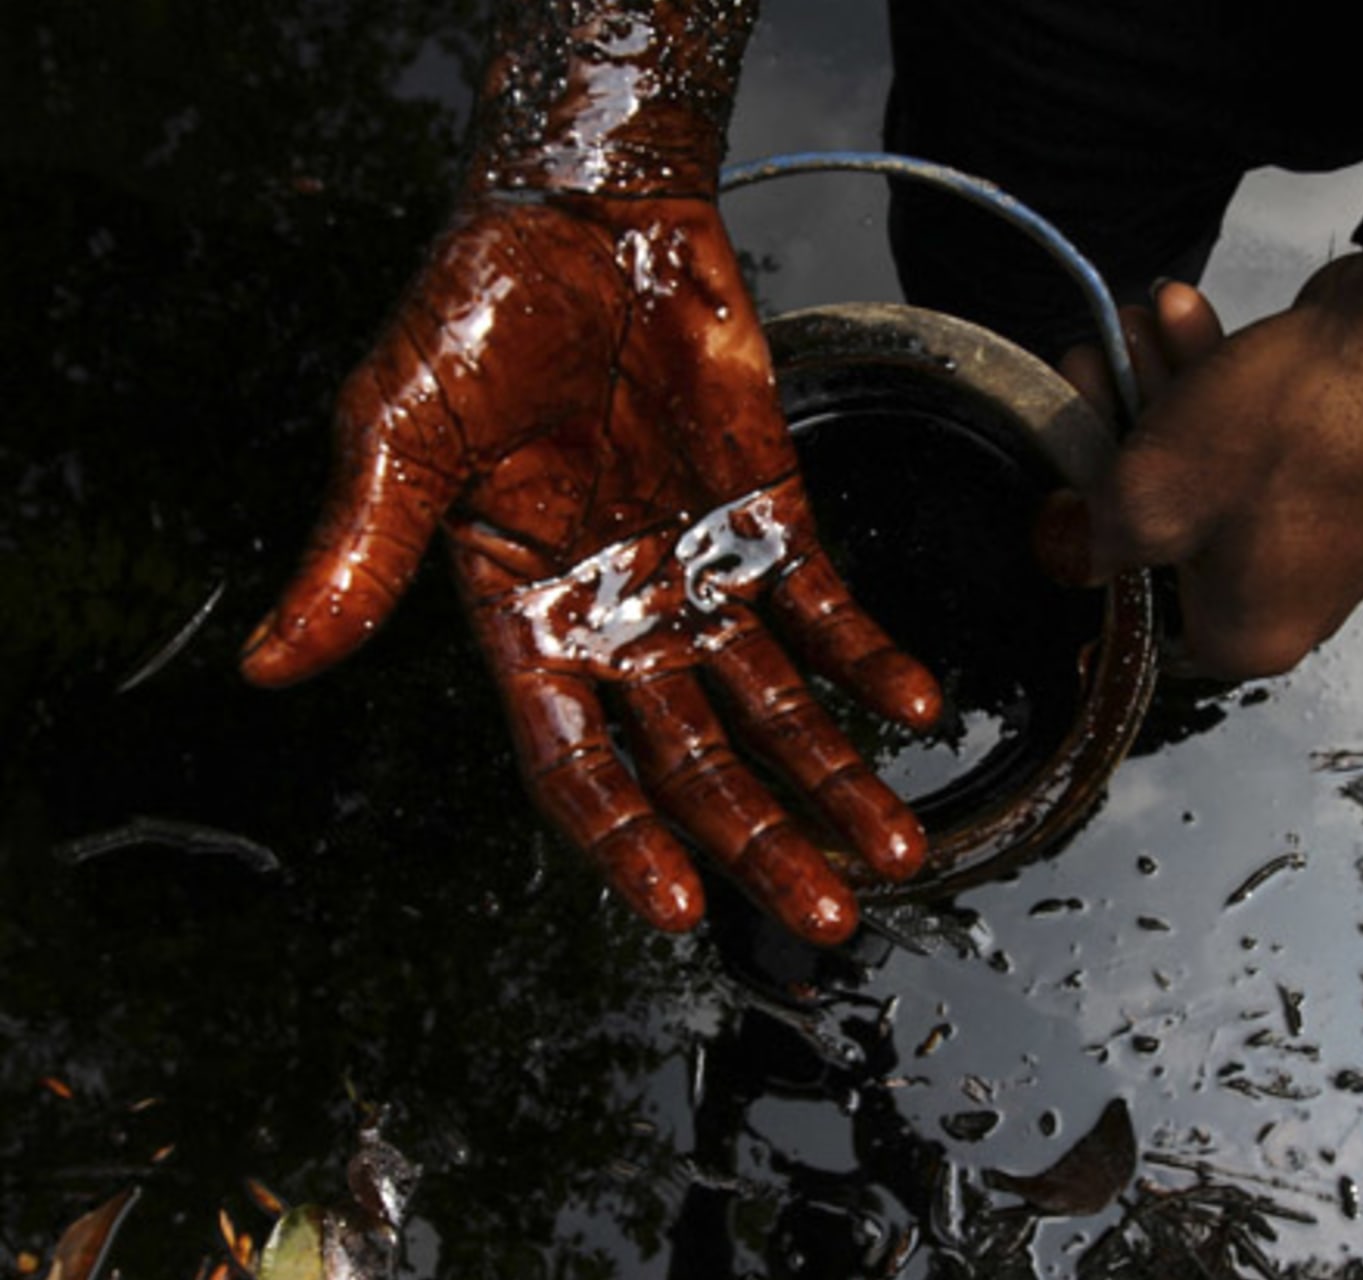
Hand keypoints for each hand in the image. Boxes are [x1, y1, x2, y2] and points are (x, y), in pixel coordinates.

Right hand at [241, 195, 941, 944]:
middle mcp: (621, 619)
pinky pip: (828, 609)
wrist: (583, 215)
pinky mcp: (770, 520)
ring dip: (836, 778)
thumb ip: (360, 550)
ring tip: (897, 852)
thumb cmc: (475, 310)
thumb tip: (268, 663)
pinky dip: (872, 658)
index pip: (579, 761)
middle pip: (699, 762)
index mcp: (524, 619)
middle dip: (763, 840)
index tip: (683, 908)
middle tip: (828, 917)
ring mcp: (702, 576)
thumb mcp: (401, 427)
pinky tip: (917, 704)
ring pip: (777, 707)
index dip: (626, 838)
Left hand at [1044, 273, 1362, 678]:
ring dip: (1165, 393)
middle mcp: (1298, 598)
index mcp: (1250, 634)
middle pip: (1173, 527)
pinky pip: (1261, 438)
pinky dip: (1221, 384)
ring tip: (1132, 328)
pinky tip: (1185, 317)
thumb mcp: (1145, 495)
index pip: (1145, 618)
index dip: (1098, 551)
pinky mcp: (1347, 469)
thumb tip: (1066, 552)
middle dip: (1124, 435)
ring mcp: (1329, 531)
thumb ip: (1091, 536)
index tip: (1067, 490)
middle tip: (1093, 370)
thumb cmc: (1284, 433)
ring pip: (1213, 468)